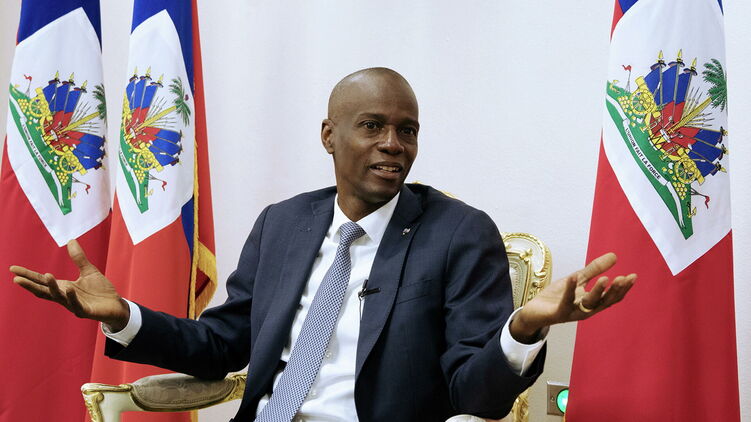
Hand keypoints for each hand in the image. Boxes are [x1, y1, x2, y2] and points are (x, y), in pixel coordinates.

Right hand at [10, 239, 129, 330]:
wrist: (116, 305)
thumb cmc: (100, 290)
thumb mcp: (89, 271)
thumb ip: (79, 258)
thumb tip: (70, 240)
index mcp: (63, 287)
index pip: (41, 281)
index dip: (28, 275)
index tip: (13, 269)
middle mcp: (64, 297)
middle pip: (44, 291)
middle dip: (30, 285)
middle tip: (16, 279)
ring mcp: (73, 305)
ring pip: (59, 297)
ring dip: (52, 287)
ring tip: (47, 275)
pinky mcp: (85, 311)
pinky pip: (76, 304)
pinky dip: (71, 297)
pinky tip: (68, 289)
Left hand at [509, 253, 635, 342]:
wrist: (534, 311)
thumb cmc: (556, 296)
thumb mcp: (577, 279)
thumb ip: (594, 269)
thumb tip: (614, 256)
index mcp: (592, 303)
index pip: (611, 297)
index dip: (623, 288)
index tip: (633, 276)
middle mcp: (585, 310)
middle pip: (604, 302)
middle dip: (615, 290)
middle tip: (624, 278)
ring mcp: (572, 312)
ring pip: (588, 303)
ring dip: (597, 291)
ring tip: (605, 279)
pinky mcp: (558, 313)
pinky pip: (566, 301)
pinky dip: (570, 289)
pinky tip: (574, 277)